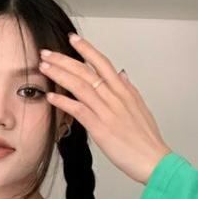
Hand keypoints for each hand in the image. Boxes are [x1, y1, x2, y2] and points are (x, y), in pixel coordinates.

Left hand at [38, 33, 170, 187]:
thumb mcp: (141, 107)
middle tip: (47, 52)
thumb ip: (129, 89)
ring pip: (79, 86)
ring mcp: (107, 111)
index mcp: (124, 91)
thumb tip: (122, 74)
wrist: (153, 160)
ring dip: (59, 75)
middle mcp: (115, 97)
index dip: (86, 49)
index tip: (72, 38)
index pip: (102, 63)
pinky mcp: (100, 128)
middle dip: (64, 59)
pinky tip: (50, 96)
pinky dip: (63, 102)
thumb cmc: (147, 138)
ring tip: (44, 67)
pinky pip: (78, 110)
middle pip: (85, 71)